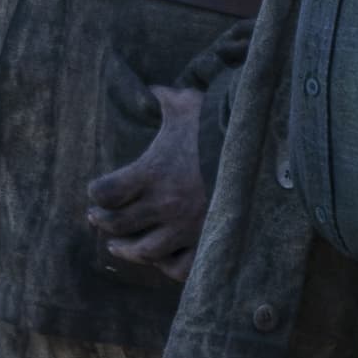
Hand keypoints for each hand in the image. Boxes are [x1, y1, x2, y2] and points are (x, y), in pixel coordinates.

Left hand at [84, 86, 205, 280]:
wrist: (261, 150)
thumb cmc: (219, 125)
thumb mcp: (188, 105)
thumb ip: (166, 99)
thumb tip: (155, 89)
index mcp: (152, 172)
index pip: (106, 192)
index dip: (97, 192)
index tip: (96, 191)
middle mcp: (164, 204)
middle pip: (118, 224)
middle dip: (103, 222)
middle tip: (96, 218)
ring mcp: (186, 227)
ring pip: (144, 251)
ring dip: (126, 249)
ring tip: (116, 246)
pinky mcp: (208, 240)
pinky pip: (181, 268)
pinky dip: (166, 266)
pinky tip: (160, 260)